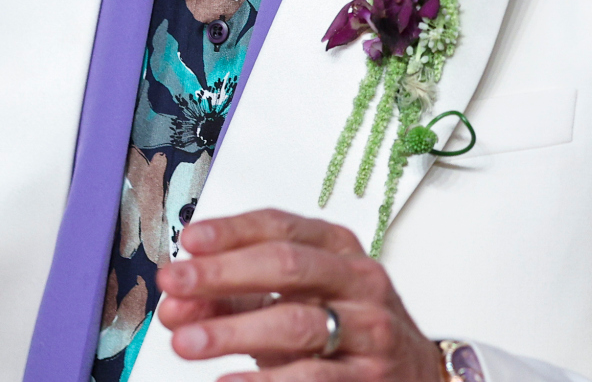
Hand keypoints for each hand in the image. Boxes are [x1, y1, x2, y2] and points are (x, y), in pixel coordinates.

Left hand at [156, 208, 447, 381]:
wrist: (417, 374)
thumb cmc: (347, 327)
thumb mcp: (300, 298)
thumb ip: (236, 297)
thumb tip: (176, 302)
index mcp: (339, 247)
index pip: (281, 225)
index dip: (232, 230)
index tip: (188, 240)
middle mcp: (359, 280)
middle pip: (287, 265)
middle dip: (223, 273)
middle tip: (174, 284)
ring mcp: (369, 330)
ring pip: (296, 323)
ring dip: (233, 331)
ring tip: (184, 342)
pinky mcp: (368, 379)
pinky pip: (311, 378)